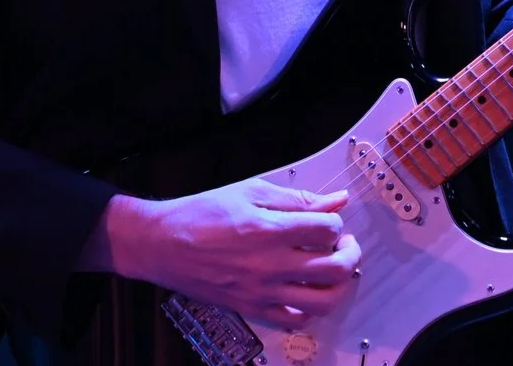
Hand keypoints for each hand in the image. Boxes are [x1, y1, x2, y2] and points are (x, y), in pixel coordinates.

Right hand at [91, 178, 361, 325]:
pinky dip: (310, 308)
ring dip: (338, 284)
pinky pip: (295, 320)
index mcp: (269, 230)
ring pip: (323, 301)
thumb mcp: (250, 192)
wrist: (162, 244)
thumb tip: (335, 200)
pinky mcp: (251, 310)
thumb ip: (297, 199)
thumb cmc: (201, 214)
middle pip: (336, 269)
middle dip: (350, 253)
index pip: (328, 230)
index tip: (328, 218)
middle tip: (344, 243)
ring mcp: (262, 292)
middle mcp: (269, 266)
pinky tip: (306, 290)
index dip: (335, 221)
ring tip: (332, 268)